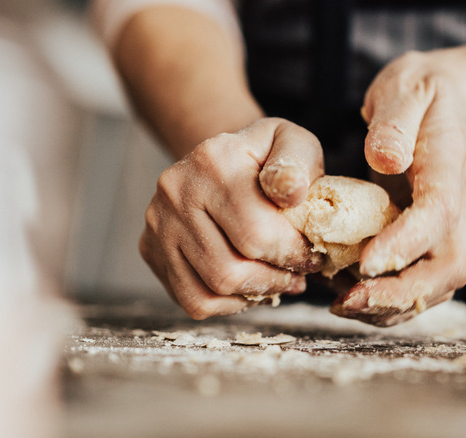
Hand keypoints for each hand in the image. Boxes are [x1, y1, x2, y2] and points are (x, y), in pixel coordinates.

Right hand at [140, 118, 324, 318]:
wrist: (221, 160)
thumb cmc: (265, 158)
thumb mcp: (291, 143)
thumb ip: (297, 164)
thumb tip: (292, 192)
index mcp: (213, 161)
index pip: (256, 233)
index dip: (294, 255)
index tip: (313, 256)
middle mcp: (176, 191)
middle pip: (230, 269)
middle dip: (276, 279)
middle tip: (298, 273)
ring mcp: (158, 223)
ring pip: (212, 290)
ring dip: (255, 294)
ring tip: (278, 279)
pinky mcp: (151, 249)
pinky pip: (193, 300)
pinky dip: (229, 303)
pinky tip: (250, 286)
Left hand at [330, 49, 465, 325]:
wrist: (444, 103)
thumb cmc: (420, 94)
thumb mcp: (405, 90)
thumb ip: (395, 122)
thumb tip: (386, 159)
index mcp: (448, 169)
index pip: (437, 215)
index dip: (405, 244)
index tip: (365, 263)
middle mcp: (454, 208)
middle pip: (447, 268)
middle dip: (401, 294)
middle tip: (348, 300)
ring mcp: (445, 230)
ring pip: (434, 286)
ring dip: (391, 306)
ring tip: (341, 304)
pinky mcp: (428, 242)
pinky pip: (417, 284)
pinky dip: (386, 300)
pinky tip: (346, 295)